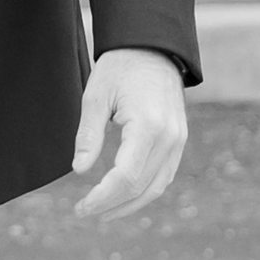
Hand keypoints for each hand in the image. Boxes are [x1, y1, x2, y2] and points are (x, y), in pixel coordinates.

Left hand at [71, 49, 187, 221]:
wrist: (153, 47)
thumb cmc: (120, 68)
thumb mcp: (95, 96)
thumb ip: (89, 135)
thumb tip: (80, 171)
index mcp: (148, 127)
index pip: (126, 177)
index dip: (102, 198)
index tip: (81, 207)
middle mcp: (169, 138)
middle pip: (141, 187)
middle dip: (111, 205)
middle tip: (83, 212)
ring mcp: (178, 140)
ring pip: (156, 187)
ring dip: (130, 205)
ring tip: (102, 212)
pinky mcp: (179, 140)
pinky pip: (164, 175)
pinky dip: (145, 191)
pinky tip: (123, 197)